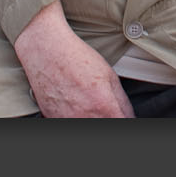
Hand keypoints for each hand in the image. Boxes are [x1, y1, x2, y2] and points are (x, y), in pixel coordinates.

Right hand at [13, 1, 134, 117]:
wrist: (46, 51)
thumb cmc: (76, 59)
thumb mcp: (110, 76)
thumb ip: (122, 102)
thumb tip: (129, 116)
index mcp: (103, 106)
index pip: (122, 123)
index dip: (124, 119)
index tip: (123, 115)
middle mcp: (84, 117)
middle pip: (104, 125)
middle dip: (108, 118)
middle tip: (105, 108)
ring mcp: (66, 121)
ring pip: (87, 124)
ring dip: (91, 117)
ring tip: (86, 103)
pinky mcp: (52, 119)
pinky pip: (70, 123)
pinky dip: (74, 117)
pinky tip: (73, 105)